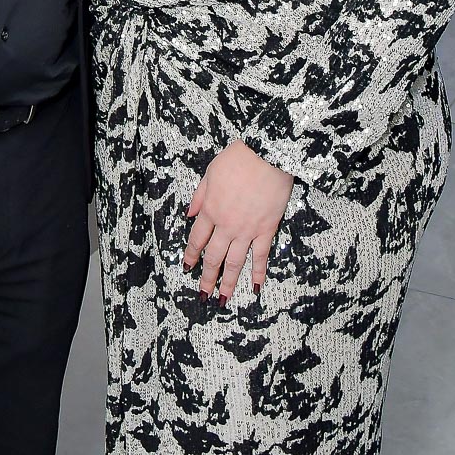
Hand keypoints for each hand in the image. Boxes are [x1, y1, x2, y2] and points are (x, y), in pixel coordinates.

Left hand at [182, 140, 293, 302]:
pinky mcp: (266, 229)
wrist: (266, 155)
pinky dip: (258, 273)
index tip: (187, 268)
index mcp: (210, 210)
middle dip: (206, 277)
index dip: (191, 255)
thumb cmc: (237, 159)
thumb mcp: (210, 173)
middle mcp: (226, 225)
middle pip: (214, 257)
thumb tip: (189, 214)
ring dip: (228, 283)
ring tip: (222, 300)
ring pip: (235, 262)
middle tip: (202, 295)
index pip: (197, 239)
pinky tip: (255, 287)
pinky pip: (261, 256)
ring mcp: (247, 230)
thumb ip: (199, 196)